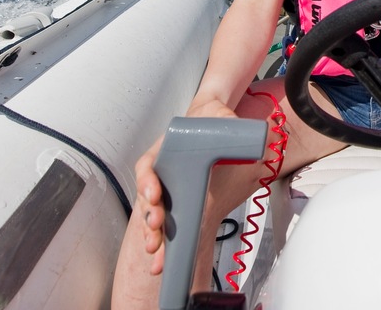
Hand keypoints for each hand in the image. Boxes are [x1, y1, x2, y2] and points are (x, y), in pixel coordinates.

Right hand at [134, 98, 237, 274]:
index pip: (149, 166)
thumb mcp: (221, 118)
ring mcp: (168, 191)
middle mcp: (162, 172)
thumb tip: (233, 125)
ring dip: (153, 234)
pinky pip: (166, 227)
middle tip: (156, 225)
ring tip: (155, 247)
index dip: (148, 181)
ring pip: (153, 215)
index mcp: (166, 151)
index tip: (155, 194)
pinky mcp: (178, 207)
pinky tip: (160, 261)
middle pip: (147, 196)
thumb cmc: (214, 123)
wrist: (218, 128)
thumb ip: (226, 120)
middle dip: (149, 215)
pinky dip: (163, 245)